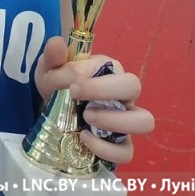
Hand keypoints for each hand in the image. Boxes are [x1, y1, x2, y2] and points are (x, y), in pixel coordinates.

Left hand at [34, 36, 154, 165]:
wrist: (52, 107)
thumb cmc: (58, 82)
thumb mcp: (50, 67)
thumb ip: (53, 56)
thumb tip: (57, 43)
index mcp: (109, 69)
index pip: (109, 66)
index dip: (84, 74)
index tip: (62, 82)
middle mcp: (123, 93)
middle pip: (134, 86)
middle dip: (104, 90)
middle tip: (75, 95)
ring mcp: (125, 120)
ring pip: (144, 121)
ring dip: (115, 120)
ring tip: (86, 118)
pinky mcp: (119, 145)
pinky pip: (126, 152)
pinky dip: (107, 149)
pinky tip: (84, 138)